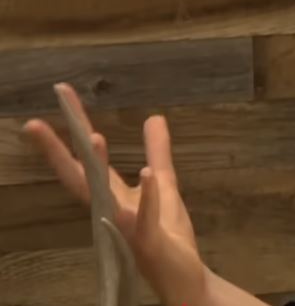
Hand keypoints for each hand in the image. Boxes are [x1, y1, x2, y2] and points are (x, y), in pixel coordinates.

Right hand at [21, 83, 207, 305]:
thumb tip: (154, 118)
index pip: (87, 160)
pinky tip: (146, 176)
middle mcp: (111, 209)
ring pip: (107, 195)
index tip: (61, 95)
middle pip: (81, 176)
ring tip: (92, 137)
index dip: (74, 130)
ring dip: (99, 168)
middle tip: (34, 123)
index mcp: (113, 194)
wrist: (183, 276)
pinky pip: (145, 217)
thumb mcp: (166, 185)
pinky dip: (146, 197)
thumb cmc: (167, 233)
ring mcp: (127, 226)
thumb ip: (158, 152)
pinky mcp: (150, 240)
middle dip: (58, 151)